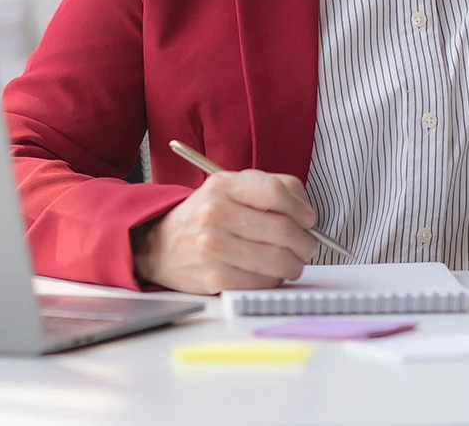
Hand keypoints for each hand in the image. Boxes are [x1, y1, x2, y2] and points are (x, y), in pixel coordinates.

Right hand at [131, 169, 317, 293]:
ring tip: (290, 261)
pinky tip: (265, 272)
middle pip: (284, 230)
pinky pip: (265, 282)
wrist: (160, 246)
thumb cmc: (204, 217)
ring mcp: (214, 247)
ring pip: (280, 260)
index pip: (276, 192)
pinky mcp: (216, 278)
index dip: (301, 209)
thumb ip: (271, 187)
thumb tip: (306, 211)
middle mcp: (216, 213)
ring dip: (294, 265)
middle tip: (306, 246)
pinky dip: (273, 280)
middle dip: (306, 243)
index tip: (308, 219)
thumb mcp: (229, 188)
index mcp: (222, 186)